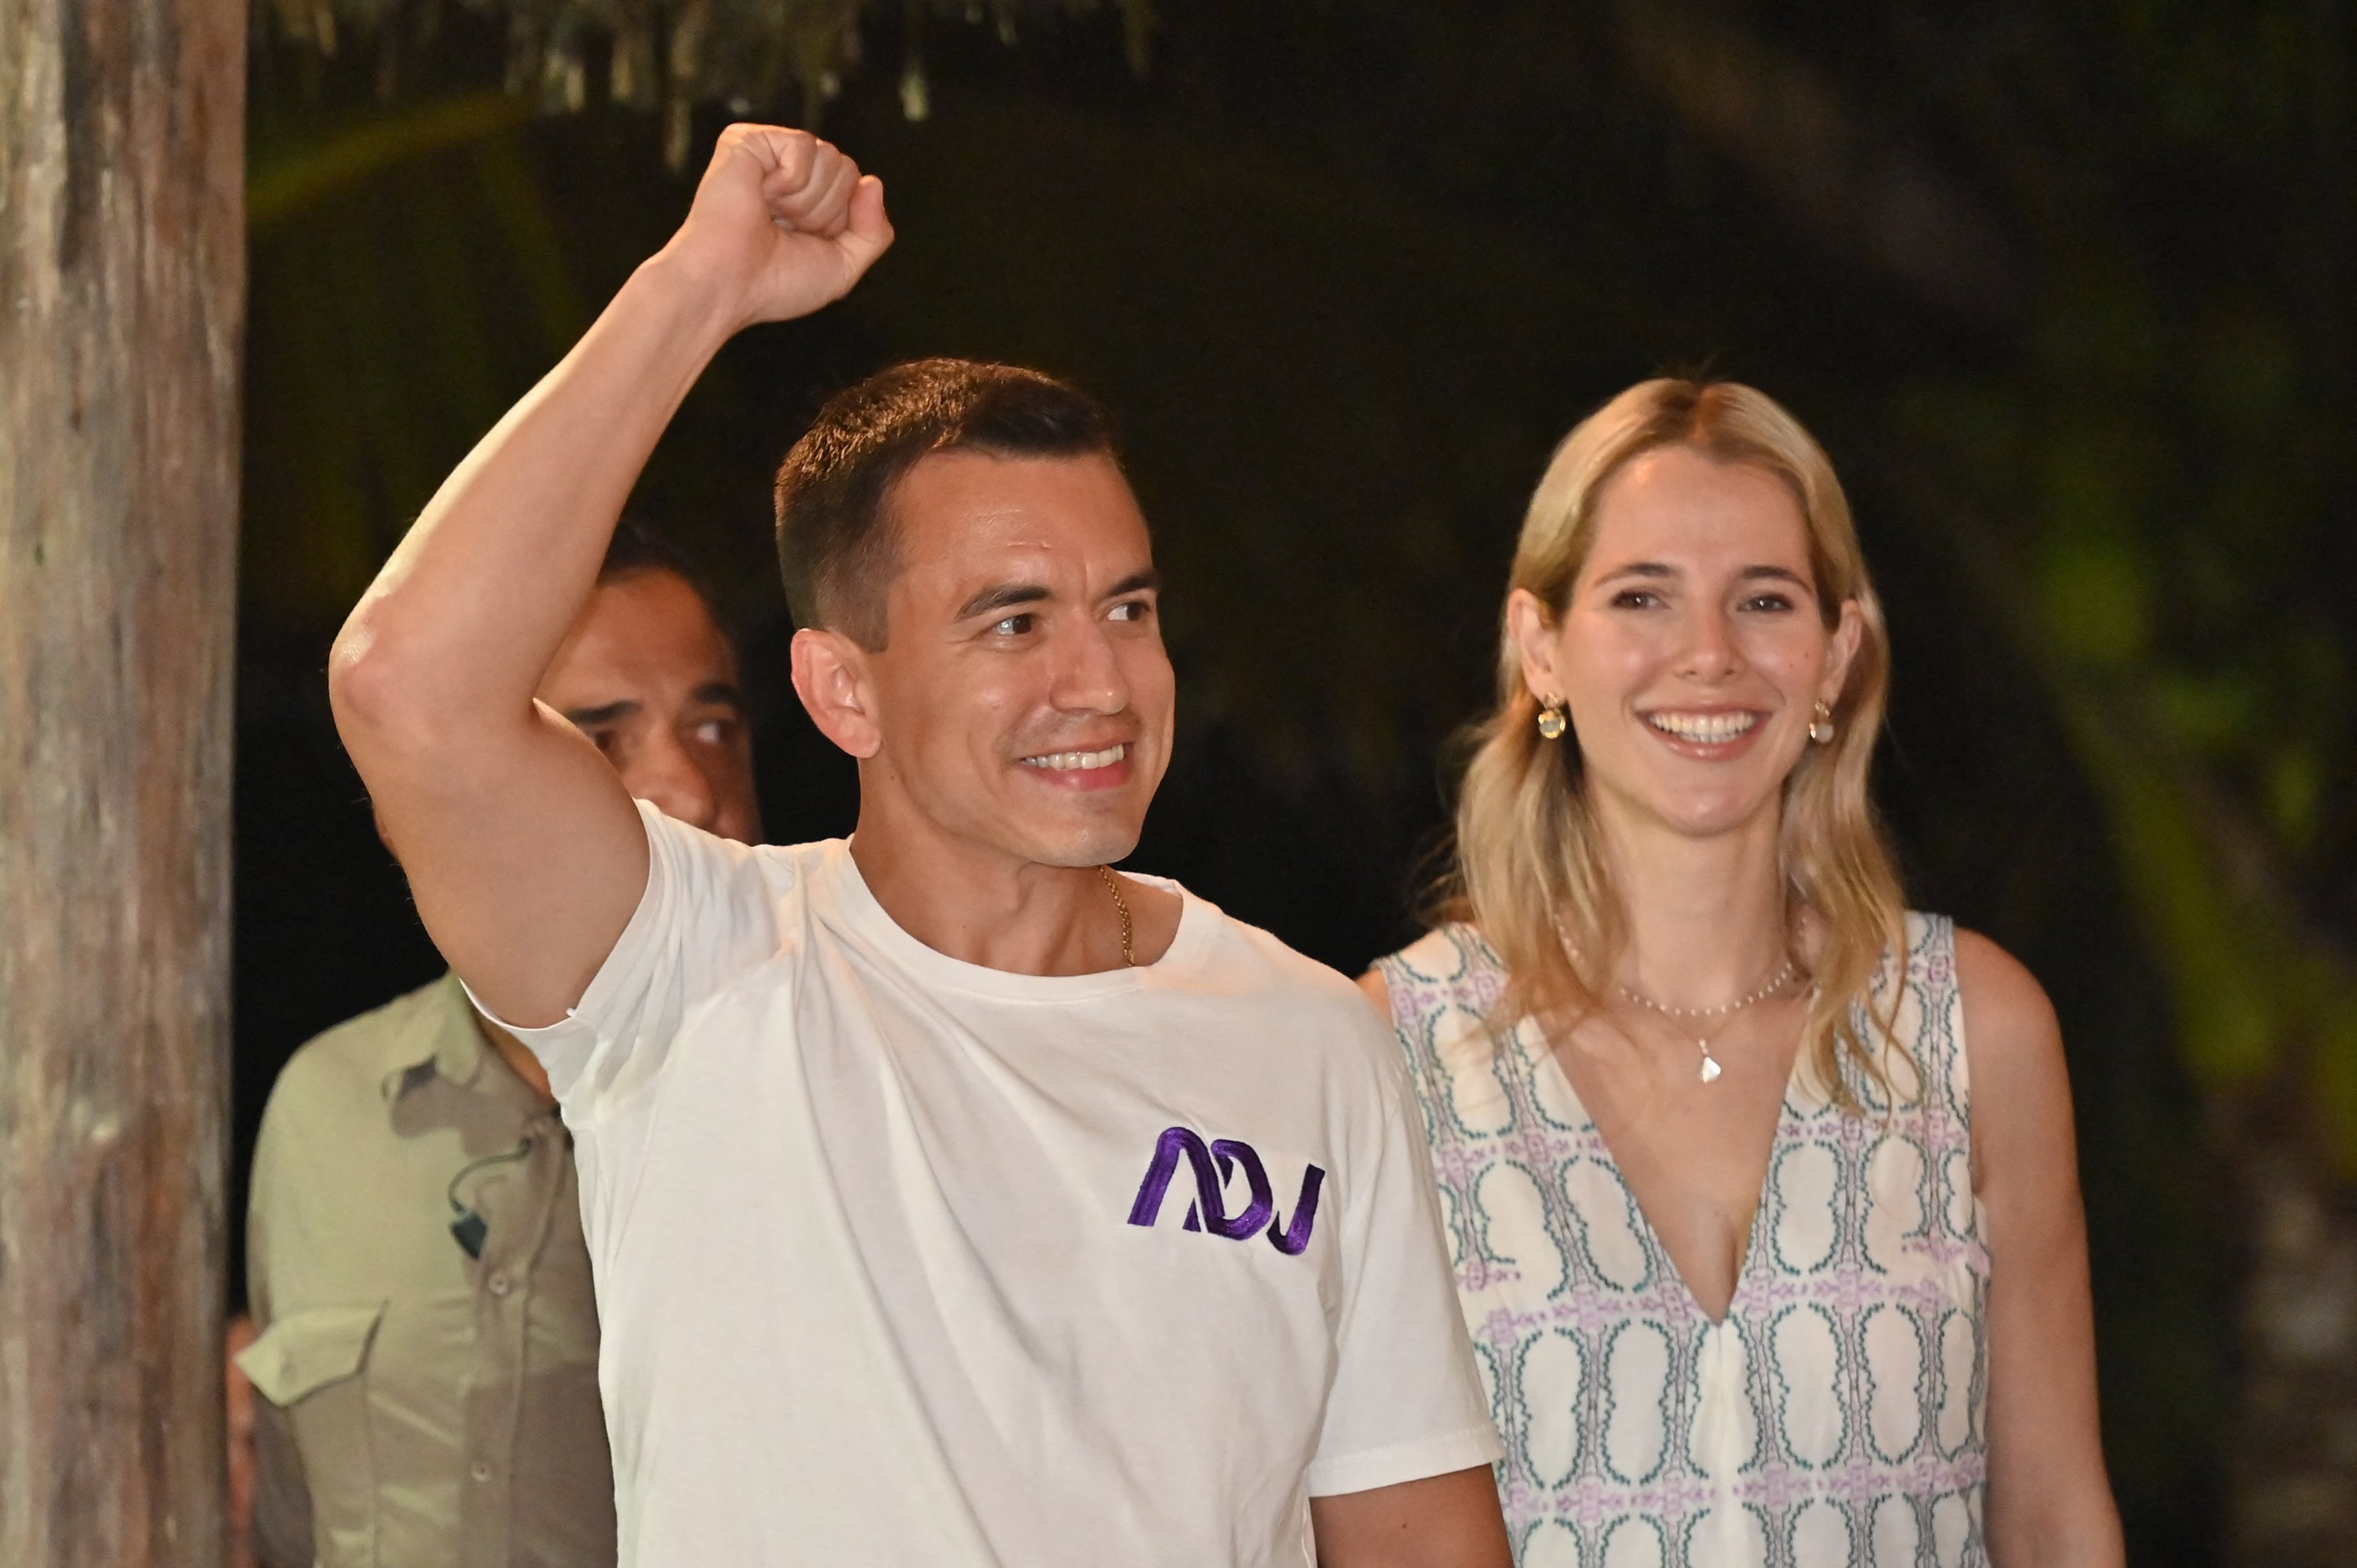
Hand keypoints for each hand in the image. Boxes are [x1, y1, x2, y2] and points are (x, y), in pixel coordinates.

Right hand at [661, 123, 893, 329]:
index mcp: (806, 197)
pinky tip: (760, 196)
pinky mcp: (746, 139)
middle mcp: (786, 172)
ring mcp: (766, 153)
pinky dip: (789, 181)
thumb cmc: (774, 283)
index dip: (838, 222)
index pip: (855, 186)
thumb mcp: (843, 266)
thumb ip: (873, 232)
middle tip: (783, 229)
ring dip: (805, 201)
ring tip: (768, 215)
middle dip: (824, 210)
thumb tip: (873, 182)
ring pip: (829, 156)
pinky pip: (803, 145)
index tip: (802, 241)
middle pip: (846, 169)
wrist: (728, 285)